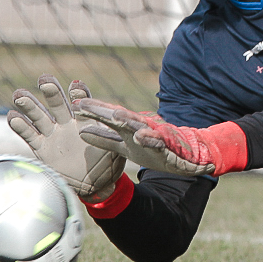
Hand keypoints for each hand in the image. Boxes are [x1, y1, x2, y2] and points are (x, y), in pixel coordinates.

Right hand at [7, 76, 124, 200]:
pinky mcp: (42, 148)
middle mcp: (68, 123)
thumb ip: (111, 140)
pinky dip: (21, 126)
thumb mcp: (115, 152)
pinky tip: (12, 116)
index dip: (79, 95)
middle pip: (58, 104)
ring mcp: (54, 134)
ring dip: (30, 105)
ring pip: (40, 116)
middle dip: (51, 92)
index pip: (83, 103)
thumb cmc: (108, 166)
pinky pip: (30, 135)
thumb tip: (115, 128)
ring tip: (19, 94)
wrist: (94, 185)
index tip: (75, 86)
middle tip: (45, 80)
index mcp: (87, 121)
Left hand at [74, 100, 244, 176]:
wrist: (187, 157)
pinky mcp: (168, 145)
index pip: (108, 116)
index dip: (93, 111)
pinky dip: (151, 138)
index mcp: (129, 128)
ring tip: (114, 114)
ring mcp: (155, 134)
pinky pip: (159, 141)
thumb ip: (105, 140)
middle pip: (120, 116)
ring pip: (140, 125)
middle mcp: (141, 126)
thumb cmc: (153, 150)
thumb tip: (81, 132)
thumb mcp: (124, 147)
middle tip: (85, 105)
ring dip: (127, 119)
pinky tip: (142, 137)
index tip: (75, 104)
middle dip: (103, 110)